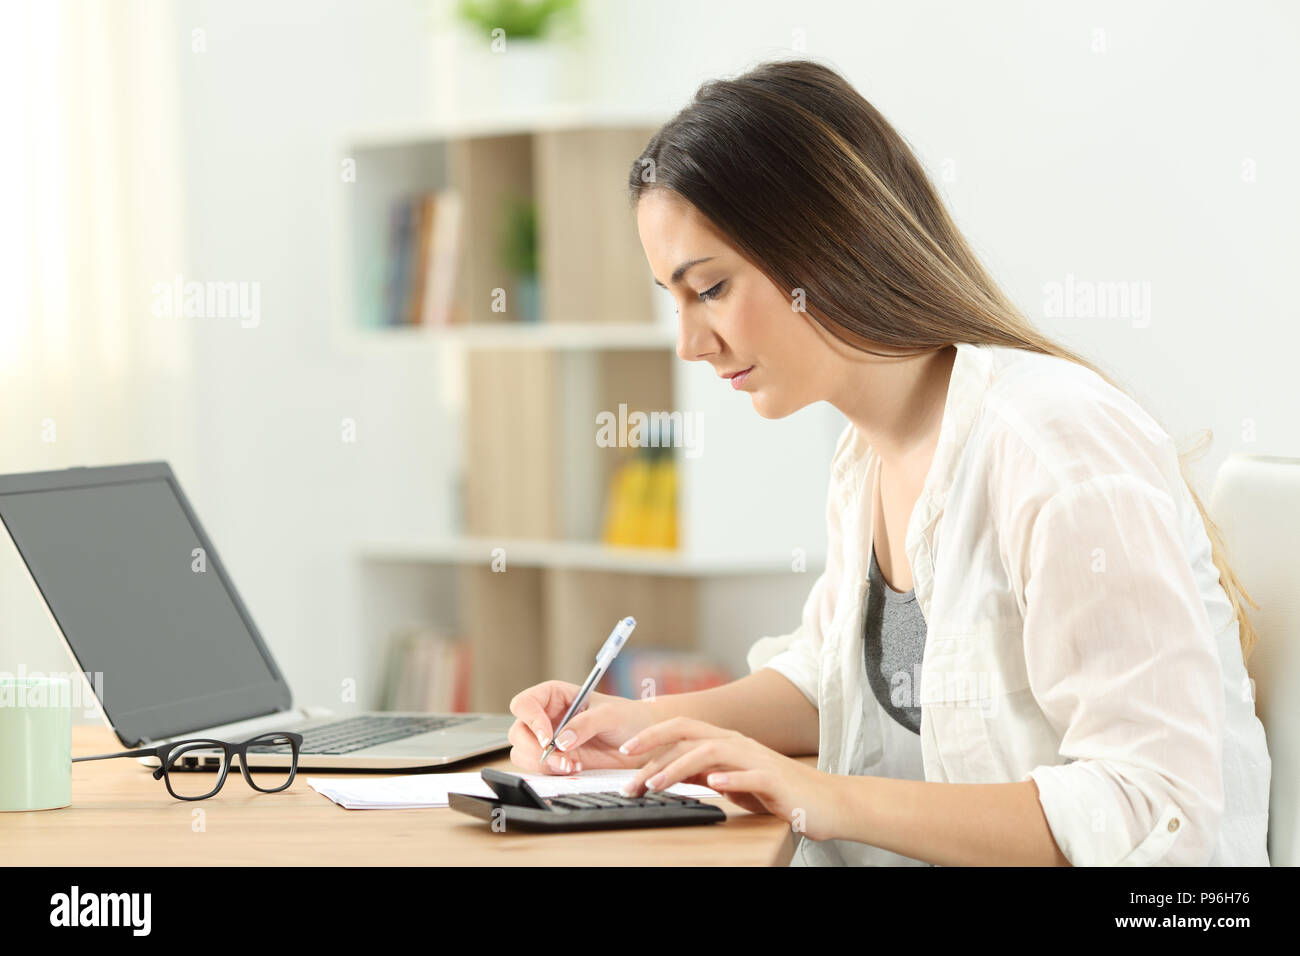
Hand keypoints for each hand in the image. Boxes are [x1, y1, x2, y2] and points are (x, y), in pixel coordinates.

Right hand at [507, 680, 655, 774]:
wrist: (643, 742)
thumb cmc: (629, 718)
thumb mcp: (610, 714)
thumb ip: (585, 724)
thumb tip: (561, 741)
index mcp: (555, 696)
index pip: (525, 703)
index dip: (531, 720)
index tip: (547, 737)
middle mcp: (547, 717)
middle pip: (519, 732)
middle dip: (534, 749)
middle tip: (560, 759)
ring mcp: (550, 741)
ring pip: (523, 753)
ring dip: (542, 764)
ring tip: (571, 766)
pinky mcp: (557, 760)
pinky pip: (540, 769)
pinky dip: (552, 773)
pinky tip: (575, 770)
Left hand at [618, 716, 844, 840]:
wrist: (825, 800)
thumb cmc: (776, 790)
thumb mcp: (731, 779)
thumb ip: (703, 772)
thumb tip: (670, 771)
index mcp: (725, 741)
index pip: (681, 730)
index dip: (651, 736)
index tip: (623, 752)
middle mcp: (737, 743)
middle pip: (689, 732)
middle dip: (654, 745)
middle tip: (625, 764)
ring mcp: (756, 758)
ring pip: (710, 753)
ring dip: (678, 766)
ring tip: (655, 783)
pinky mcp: (774, 779)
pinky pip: (749, 774)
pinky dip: (728, 778)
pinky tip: (712, 786)